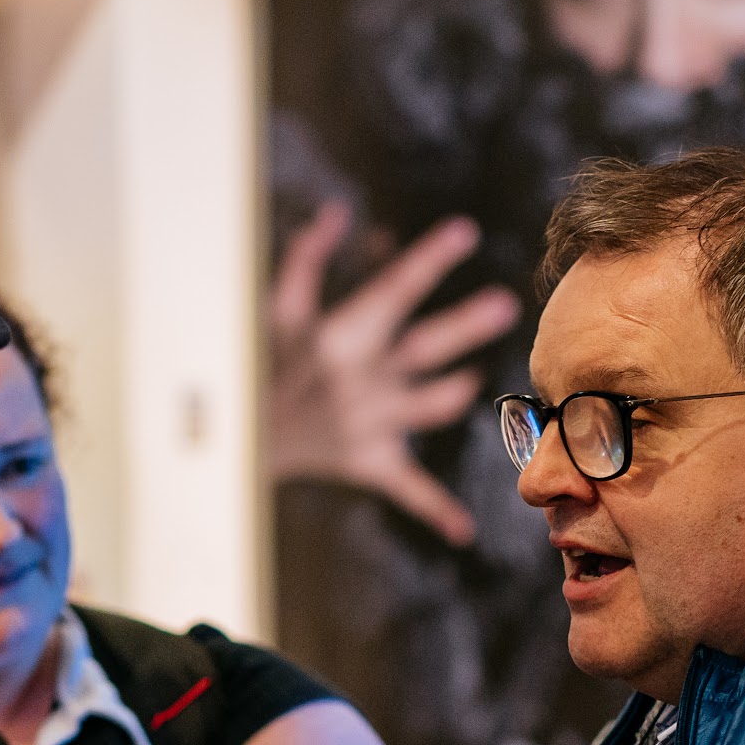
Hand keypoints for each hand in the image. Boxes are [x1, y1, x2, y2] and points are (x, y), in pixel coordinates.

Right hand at [268, 204, 521, 545]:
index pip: (392, 292)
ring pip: (428, 408)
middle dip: (464, 326)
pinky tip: (464, 534)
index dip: (429, 260)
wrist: (239, 440)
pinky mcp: (371, 463)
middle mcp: (360, 382)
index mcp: (339, 340)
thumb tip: (339, 210)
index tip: (465, 230)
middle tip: (505, 303)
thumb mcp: (278, 309)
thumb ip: (307, 258)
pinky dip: (435, 512)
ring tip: (478, 379)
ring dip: (457, 393)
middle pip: (423, 349)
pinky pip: (407, 490)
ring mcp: (369, 425)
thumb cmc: (263, 363)